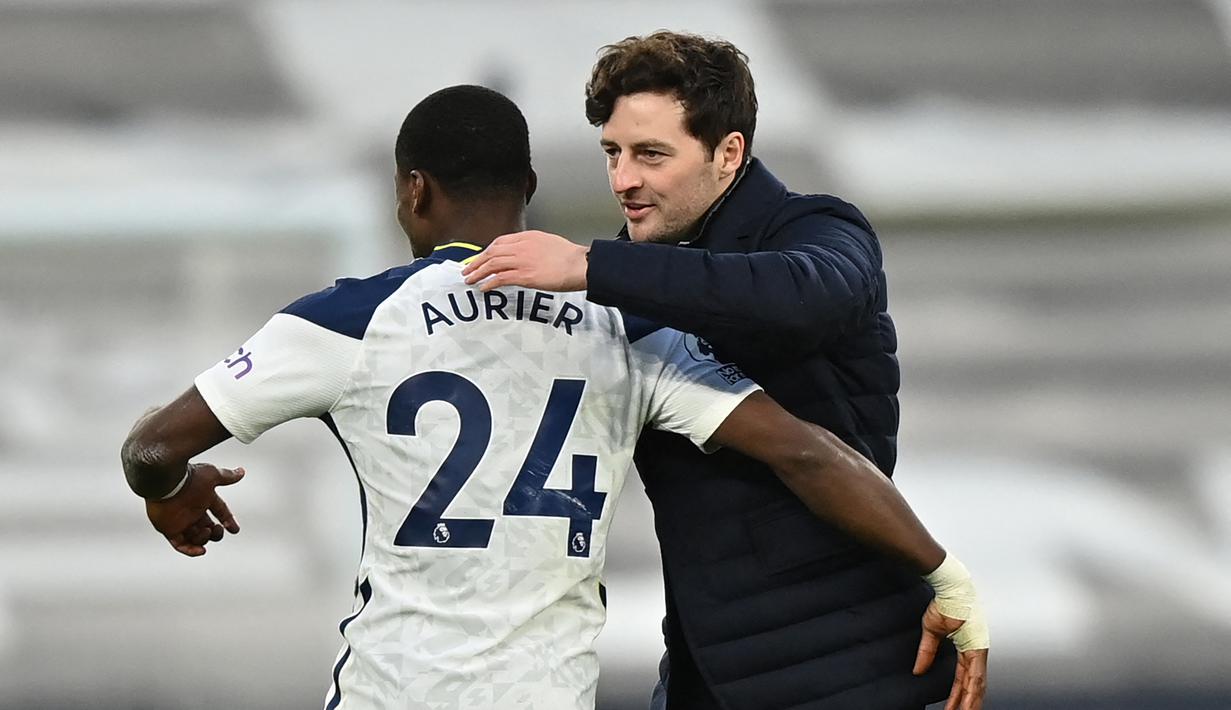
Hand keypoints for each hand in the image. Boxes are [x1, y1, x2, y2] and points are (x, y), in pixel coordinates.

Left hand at [144, 463, 244, 556]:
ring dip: (204, 539)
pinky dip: (190, 550)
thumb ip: (227, 476)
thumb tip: (241, 472)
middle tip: (217, 530)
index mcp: (203, 498)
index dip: (228, 520)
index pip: (219, 511)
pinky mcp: (169, 529)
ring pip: (195, 537)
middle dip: (215, 533)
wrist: (166, 481)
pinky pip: (180, 544)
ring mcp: (180, 521)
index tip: (235, 529)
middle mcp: (192, 510)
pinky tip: (200, 550)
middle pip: (207, 527)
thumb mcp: (213, 475)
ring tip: (206, 531)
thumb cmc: (188, 477)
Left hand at [462, 231, 588, 291]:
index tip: (481, 258)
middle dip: (476, 261)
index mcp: (527, 237)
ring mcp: (522, 261)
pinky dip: (489, 283)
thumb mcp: (549, 242)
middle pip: (491, 252)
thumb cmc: (570, 257)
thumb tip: (526, 255)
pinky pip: (500, 278)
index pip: (500, 242)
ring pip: (492, 264)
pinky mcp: (524, 276)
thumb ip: (534, 246)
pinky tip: (483, 288)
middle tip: (467, 269)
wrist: (579, 264)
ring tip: (470, 280)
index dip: (487, 251)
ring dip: (478, 273)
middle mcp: (521, 247)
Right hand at [913, 600, 987, 709]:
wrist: (950, 586)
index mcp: (968, 648)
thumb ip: (927, 652)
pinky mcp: (977, 648)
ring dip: (970, 703)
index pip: (964, 679)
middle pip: (973, 686)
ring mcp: (978, 650)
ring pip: (976, 685)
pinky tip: (967, 704)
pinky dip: (971, 691)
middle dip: (967, 704)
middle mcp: (976, 651)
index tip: (952, 709)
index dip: (959, 695)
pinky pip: (975, 675)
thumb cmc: (944, 602)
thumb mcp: (931, 631)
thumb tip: (918, 670)